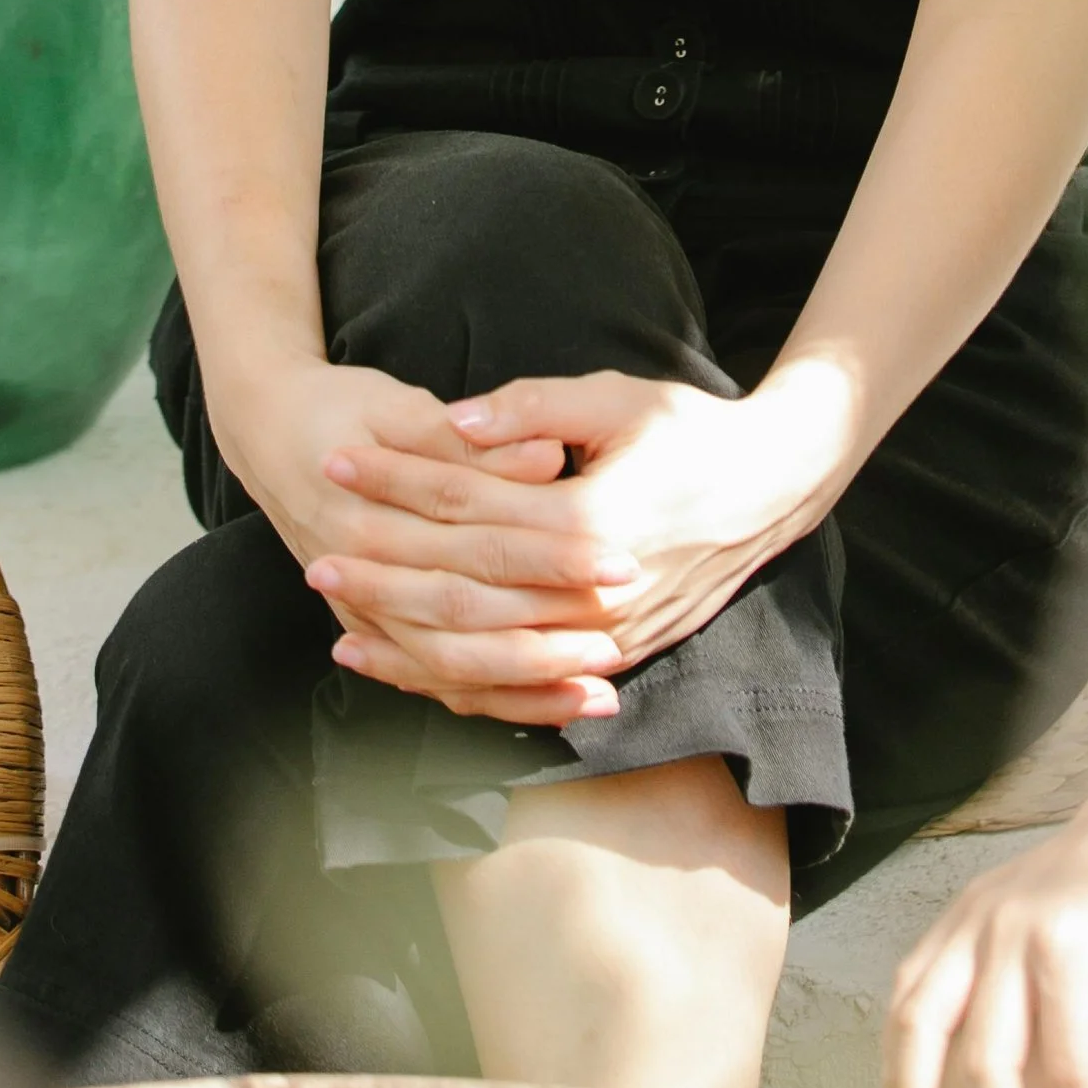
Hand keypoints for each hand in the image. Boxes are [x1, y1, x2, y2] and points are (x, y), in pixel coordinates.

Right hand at [220, 353, 636, 727]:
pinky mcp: (376, 633)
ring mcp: (365, 616)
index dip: (550, 552)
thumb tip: (548, 459)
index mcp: (371, 515)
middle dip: (550, 630)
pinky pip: (439, 682)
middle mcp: (363, 579)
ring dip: (529, 682)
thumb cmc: (344, 411)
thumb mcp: (400, 407)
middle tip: (624, 635)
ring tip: (602, 691)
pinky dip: (496, 698)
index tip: (618, 557)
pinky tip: (554, 706)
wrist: (269, 434)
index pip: (479, 542)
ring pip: (455, 666)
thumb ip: (476, 439)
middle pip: (470, 614)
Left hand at [316, 364, 846, 698]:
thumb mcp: (618, 400)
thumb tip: (456, 422)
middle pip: (462, 589)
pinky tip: (406, 669)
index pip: (467, 503)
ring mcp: (603, 638)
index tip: (338, 460)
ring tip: (339, 619)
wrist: (772, 488)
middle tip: (315, 550)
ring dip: (405, 639)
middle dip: (383, 571)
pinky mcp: (608, 660)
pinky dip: (454, 682)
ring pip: (482, 654)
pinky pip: (515, 688)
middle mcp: (593, 593)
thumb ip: (534, 408)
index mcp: (591, 520)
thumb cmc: (691, 431)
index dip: (397, 481)